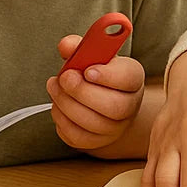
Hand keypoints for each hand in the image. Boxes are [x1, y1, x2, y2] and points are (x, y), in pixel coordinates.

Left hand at [47, 35, 145, 150]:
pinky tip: (58, 105)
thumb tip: (66, 45)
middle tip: (64, 77)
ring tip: (54, 87)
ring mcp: (114, 128)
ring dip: (67, 104)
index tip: (87, 70)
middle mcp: (129, 105)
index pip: (129, 78)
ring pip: (93, 123)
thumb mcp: (91, 55)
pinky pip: (77, 137)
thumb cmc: (95, 73)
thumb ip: (79, 47)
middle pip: (114, 107)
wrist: (99, 98)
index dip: (108, 76)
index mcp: (132, 78)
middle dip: (83, 92)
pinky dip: (62, 120)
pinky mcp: (95, 141)